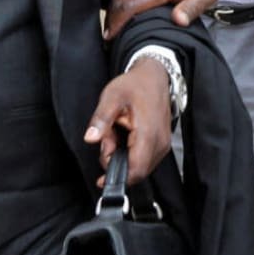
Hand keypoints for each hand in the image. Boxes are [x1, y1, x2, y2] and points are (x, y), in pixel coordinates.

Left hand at [84, 58, 173, 184]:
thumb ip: (101, 119)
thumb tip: (90, 138)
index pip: (136, 170)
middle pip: (137, 171)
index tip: (102, 178)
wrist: (154, 76)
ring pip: (141, 167)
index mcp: (148, 133)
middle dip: (117, 164)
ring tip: (115, 136)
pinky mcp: (162, 144)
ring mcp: (163, 144)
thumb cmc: (135, 85)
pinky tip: (125, 138)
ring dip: (123, 159)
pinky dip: (131, 155)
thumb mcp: (112, 97)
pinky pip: (145, 160)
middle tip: (107, 142)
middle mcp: (160, 142)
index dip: (118, 177)